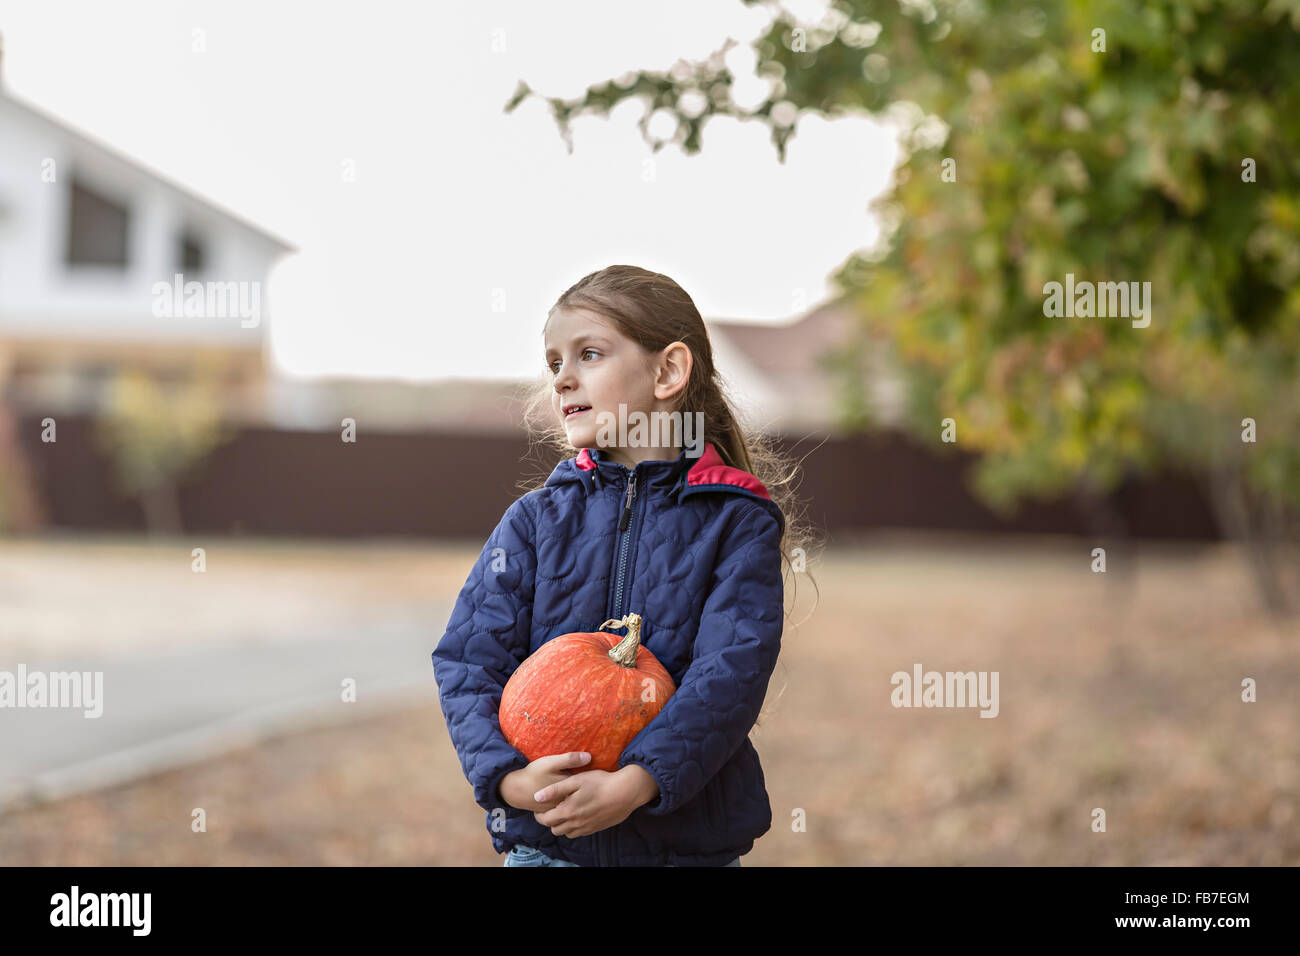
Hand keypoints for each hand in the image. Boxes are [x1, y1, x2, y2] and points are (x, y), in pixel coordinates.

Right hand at [500, 752, 593, 812]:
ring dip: (583, 804)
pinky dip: (573, 810)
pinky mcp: (553, 813)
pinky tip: (573, 802)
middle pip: (584, 800)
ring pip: (577, 809)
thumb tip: (589, 757)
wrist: (515, 789)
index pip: (588, 788)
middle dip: (592, 796)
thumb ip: (570, 759)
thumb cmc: (534, 773)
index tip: (602, 779)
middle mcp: (565, 802)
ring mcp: (559, 810)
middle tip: (598, 790)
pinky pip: (568, 814)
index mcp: (568, 788)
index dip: (596, 783)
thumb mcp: (551, 762)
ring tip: (587, 797)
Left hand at [532, 766, 653, 838]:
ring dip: (563, 825)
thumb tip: (536, 797)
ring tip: (566, 810)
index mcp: (568, 812)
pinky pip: (580, 833)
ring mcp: (587, 828)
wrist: (626, 792)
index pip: (545, 820)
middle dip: (550, 820)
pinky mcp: (596, 828)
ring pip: (567, 833)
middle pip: (555, 829)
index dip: (539, 814)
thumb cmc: (600, 782)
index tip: (540, 806)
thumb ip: (555, 790)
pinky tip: (580, 813)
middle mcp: (576, 824)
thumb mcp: (576, 781)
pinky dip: (575, 826)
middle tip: (552, 808)